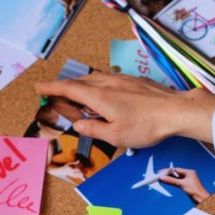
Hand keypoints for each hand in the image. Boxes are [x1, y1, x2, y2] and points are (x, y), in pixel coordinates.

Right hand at [35, 73, 214, 147]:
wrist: (176, 111)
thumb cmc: (146, 127)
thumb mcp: (116, 136)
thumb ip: (94, 129)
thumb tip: (78, 125)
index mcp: (99, 97)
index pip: (69, 88)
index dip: (52, 87)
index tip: (39, 87)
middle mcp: (108, 83)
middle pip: (81, 81)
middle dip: (65, 86)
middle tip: (55, 93)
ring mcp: (123, 79)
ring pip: (96, 78)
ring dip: (83, 84)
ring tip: (78, 93)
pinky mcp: (135, 81)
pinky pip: (110, 79)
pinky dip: (99, 84)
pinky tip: (105, 92)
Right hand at [160, 168, 209, 203]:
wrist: (201, 199)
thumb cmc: (195, 191)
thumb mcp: (182, 184)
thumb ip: (172, 181)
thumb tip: (163, 178)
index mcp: (189, 172)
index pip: (176, 170)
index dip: (168, 171)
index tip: (161, 172)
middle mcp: (188, 175)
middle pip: (175, 173)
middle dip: (168, 174)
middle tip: (159, 175)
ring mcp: (187, 180)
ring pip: (176, 178)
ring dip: (169, 178)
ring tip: (161, 178)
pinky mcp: (186, 186)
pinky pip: (177, 182)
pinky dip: (172, 182)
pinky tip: (166, 182)